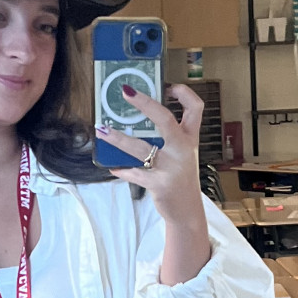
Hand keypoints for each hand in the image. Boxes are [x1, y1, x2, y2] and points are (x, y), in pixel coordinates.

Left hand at [99, 82, 202, 221]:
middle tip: (126, 92)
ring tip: (101, 130)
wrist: (187, 210)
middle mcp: (183, 150)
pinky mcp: (160, 184)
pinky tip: (112, 167)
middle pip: (166, 119)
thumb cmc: (180, 178)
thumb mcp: (181, 155)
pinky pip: (135, 173)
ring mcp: (172, 167)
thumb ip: (168, 138)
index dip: (184, 93)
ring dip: (118, 138)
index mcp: (190, 139)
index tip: (168, 86)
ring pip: (141, 147)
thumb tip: (137, 121)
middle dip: (145, 103)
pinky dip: (122, 169)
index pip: (195, 109)